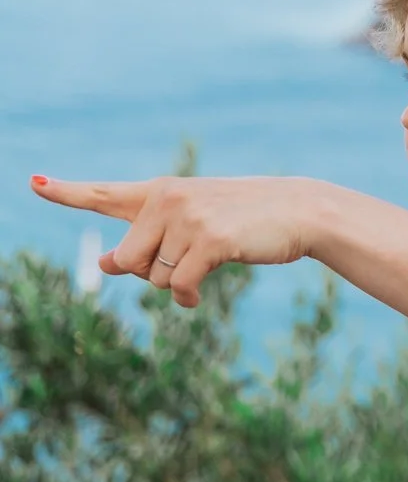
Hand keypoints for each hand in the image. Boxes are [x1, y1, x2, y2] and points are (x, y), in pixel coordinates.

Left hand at [30, 172, 324, 306]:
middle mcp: (167, 199)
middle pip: (126, 260)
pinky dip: (187, 298)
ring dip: (176, 285)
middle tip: (183, 261)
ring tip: (206, 264)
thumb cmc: (244, 221)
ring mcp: (187, 217)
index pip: (103, 193)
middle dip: (148, 274)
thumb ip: (147, 240)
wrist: (298, 210)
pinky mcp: (208, 238)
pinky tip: (200, 293)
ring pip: (154, 278)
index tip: (34, 184)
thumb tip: (105, 264)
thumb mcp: (191, 225)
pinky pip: (177, 287)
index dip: (66, 192)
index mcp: (160, 192)